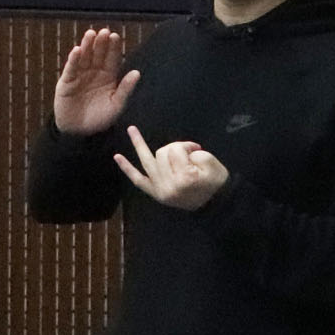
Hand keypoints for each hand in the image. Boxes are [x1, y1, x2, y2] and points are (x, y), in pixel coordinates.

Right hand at [52, 28, 139, 134]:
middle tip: (104, 31)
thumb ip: (125, 89)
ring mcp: (80, 75)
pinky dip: (74, 59)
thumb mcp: (116, 105)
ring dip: (87, 45)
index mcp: (108, 76)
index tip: (115, 36)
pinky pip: (71, 68)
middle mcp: (94, 72)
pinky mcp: (67, 81)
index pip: (112, 59)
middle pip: (98, 54)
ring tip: (91, 34)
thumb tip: (137, 73)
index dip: (113, 48)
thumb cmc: (100, 118)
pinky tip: (77, 50)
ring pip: (84, 57)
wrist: (79, 131)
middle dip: (101, 43)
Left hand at [114, 126, 229, 210]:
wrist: (216, 204)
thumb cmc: (216, 181)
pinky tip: (117, 156)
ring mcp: (160, 191)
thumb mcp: (211, 162)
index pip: (176, 150)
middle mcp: (169, 185)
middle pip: (161, 154)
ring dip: (139, 146)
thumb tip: (177, 150)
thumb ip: (192, 151)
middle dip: (174, 148)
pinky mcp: (156, 194)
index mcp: (184, 178)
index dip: (186, 145)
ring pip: (148, 162)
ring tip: (131, 129)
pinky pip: (139, 180)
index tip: (197, 148)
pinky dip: (127, 169)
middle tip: (189, 151)